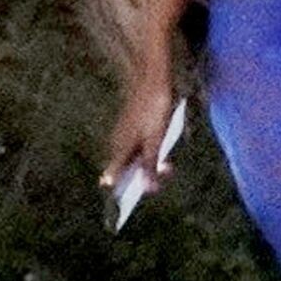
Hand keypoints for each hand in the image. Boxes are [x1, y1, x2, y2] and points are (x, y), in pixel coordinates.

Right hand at [102, 57, 174, 191]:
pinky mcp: (132, 125)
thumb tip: (147, 189)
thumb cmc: (154, 108)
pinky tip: (161, 148)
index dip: (118, 189)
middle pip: (124, 168)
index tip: (126, 202)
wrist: (153, 78)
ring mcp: (124, 133)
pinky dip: (148, 152)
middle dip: (142, 177)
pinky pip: (137, 146)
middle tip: (164, 172)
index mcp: (121, 148)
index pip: (112, 175)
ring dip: (147, 164)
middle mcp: (118, 142)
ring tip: (167, 164)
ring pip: (132, 157)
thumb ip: (150, 164)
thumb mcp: (156, 140)